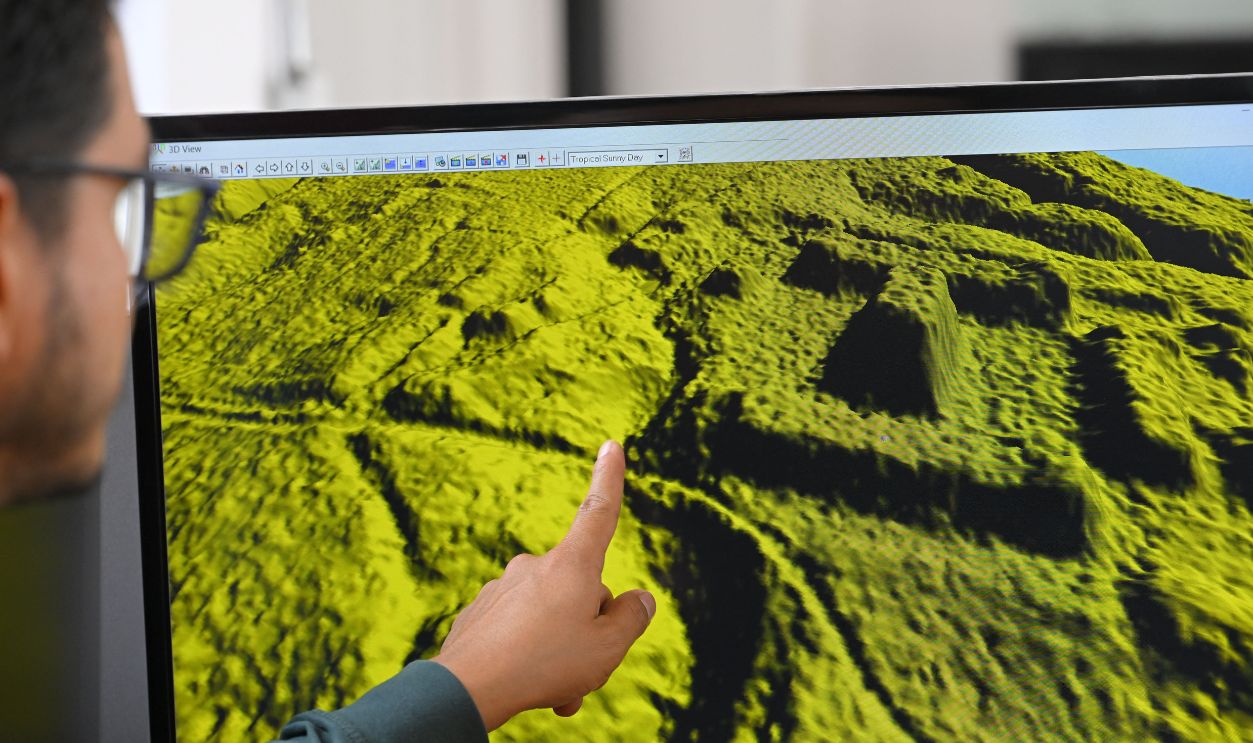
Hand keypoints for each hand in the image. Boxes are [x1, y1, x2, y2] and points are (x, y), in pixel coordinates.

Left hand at [432, 440, 657, 730]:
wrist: (468, 688)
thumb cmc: (545, 663)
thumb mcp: (608, 647)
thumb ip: (631, 619)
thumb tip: (636, 601)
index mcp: (572, 565)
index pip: (599, 513)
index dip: (610, 479)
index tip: (611, 445)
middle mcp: (535, 566)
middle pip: (580, 590)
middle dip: (587, 625)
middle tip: (583, 667)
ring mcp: (503, 588)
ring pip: (549, 616)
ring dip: (558, 648)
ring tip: (554, 687)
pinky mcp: (480, 613)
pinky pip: (517, 632)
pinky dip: (528, 656)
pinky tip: (522, 682)